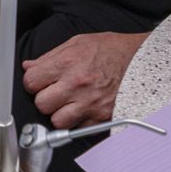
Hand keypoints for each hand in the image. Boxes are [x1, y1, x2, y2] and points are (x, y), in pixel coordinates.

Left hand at [21, 31, 148, 129]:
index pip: (31, 81)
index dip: (33, 82)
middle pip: (41, 104)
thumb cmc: (111, 50)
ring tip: (68, 102)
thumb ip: (50, 57)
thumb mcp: (78, 43)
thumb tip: (29, 66)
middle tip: (54, 92)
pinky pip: (78, 129)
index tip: (38, 82)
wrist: (141, 60)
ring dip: (59, 114)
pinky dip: (78, 122)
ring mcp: (90, 103)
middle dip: (45, 98)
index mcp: (68, 63)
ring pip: (57, 121)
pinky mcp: (101, 117)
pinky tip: (83, 109)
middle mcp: (77, 84)